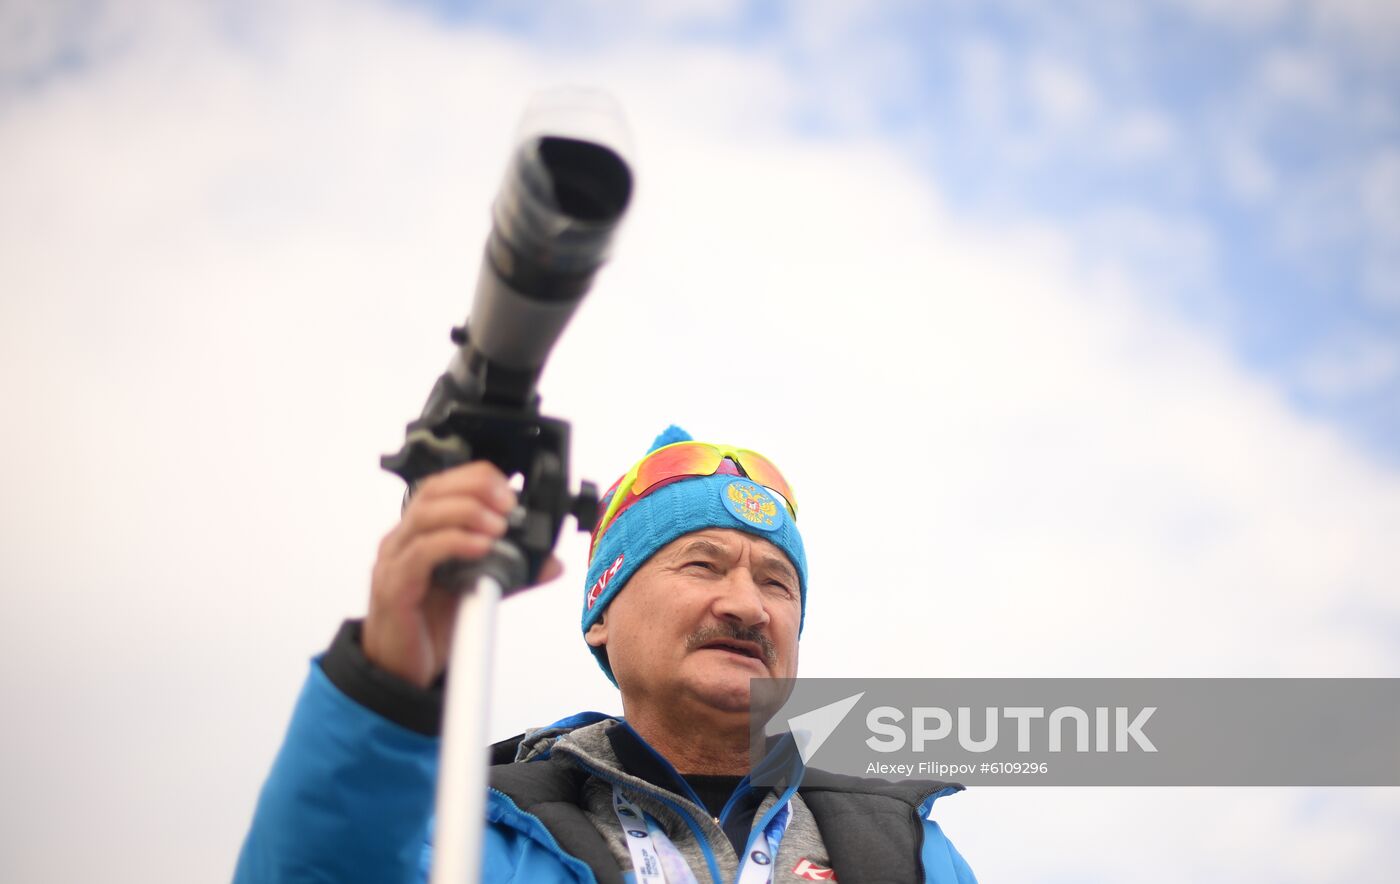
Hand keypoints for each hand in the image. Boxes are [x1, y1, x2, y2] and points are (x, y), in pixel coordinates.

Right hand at [364, 462, 563, 687]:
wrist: (400, 671)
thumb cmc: (429, 626)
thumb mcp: (475, 590)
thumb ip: (509, 573)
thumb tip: (550, 563)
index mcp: (419, 532)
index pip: (442, 485)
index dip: (476, 479)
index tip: (509, 490)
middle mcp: (401, 540)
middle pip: (432, 491)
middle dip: (474, 488)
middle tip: (509, 504)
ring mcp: (393, 561)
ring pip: (425, 516)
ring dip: (467, 512)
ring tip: (499, 526)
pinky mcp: (394, 588)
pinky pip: (421, 554)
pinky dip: (454, 543)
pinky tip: (481, 548)